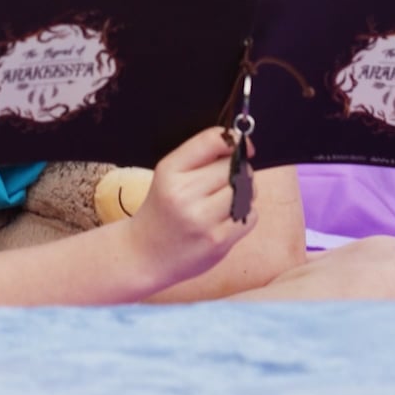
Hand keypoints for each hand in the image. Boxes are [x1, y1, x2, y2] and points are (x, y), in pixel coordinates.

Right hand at [127, 127, 257, 284]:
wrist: (145, 254)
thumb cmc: (163, 210)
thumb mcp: (169, 175)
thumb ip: (200, 156)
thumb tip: (243, 146)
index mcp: (170, 171)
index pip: (212, 141)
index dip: (233, 140)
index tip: (240, 146)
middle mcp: (184, 194)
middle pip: (234, 167)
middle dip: (237, 171)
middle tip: (224, 183)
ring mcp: (202, 219)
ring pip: (247, 190)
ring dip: (244, 193)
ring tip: (224, 202)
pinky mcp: (218, 241)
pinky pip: (250, 215)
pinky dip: (244, 215)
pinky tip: (225, 220)